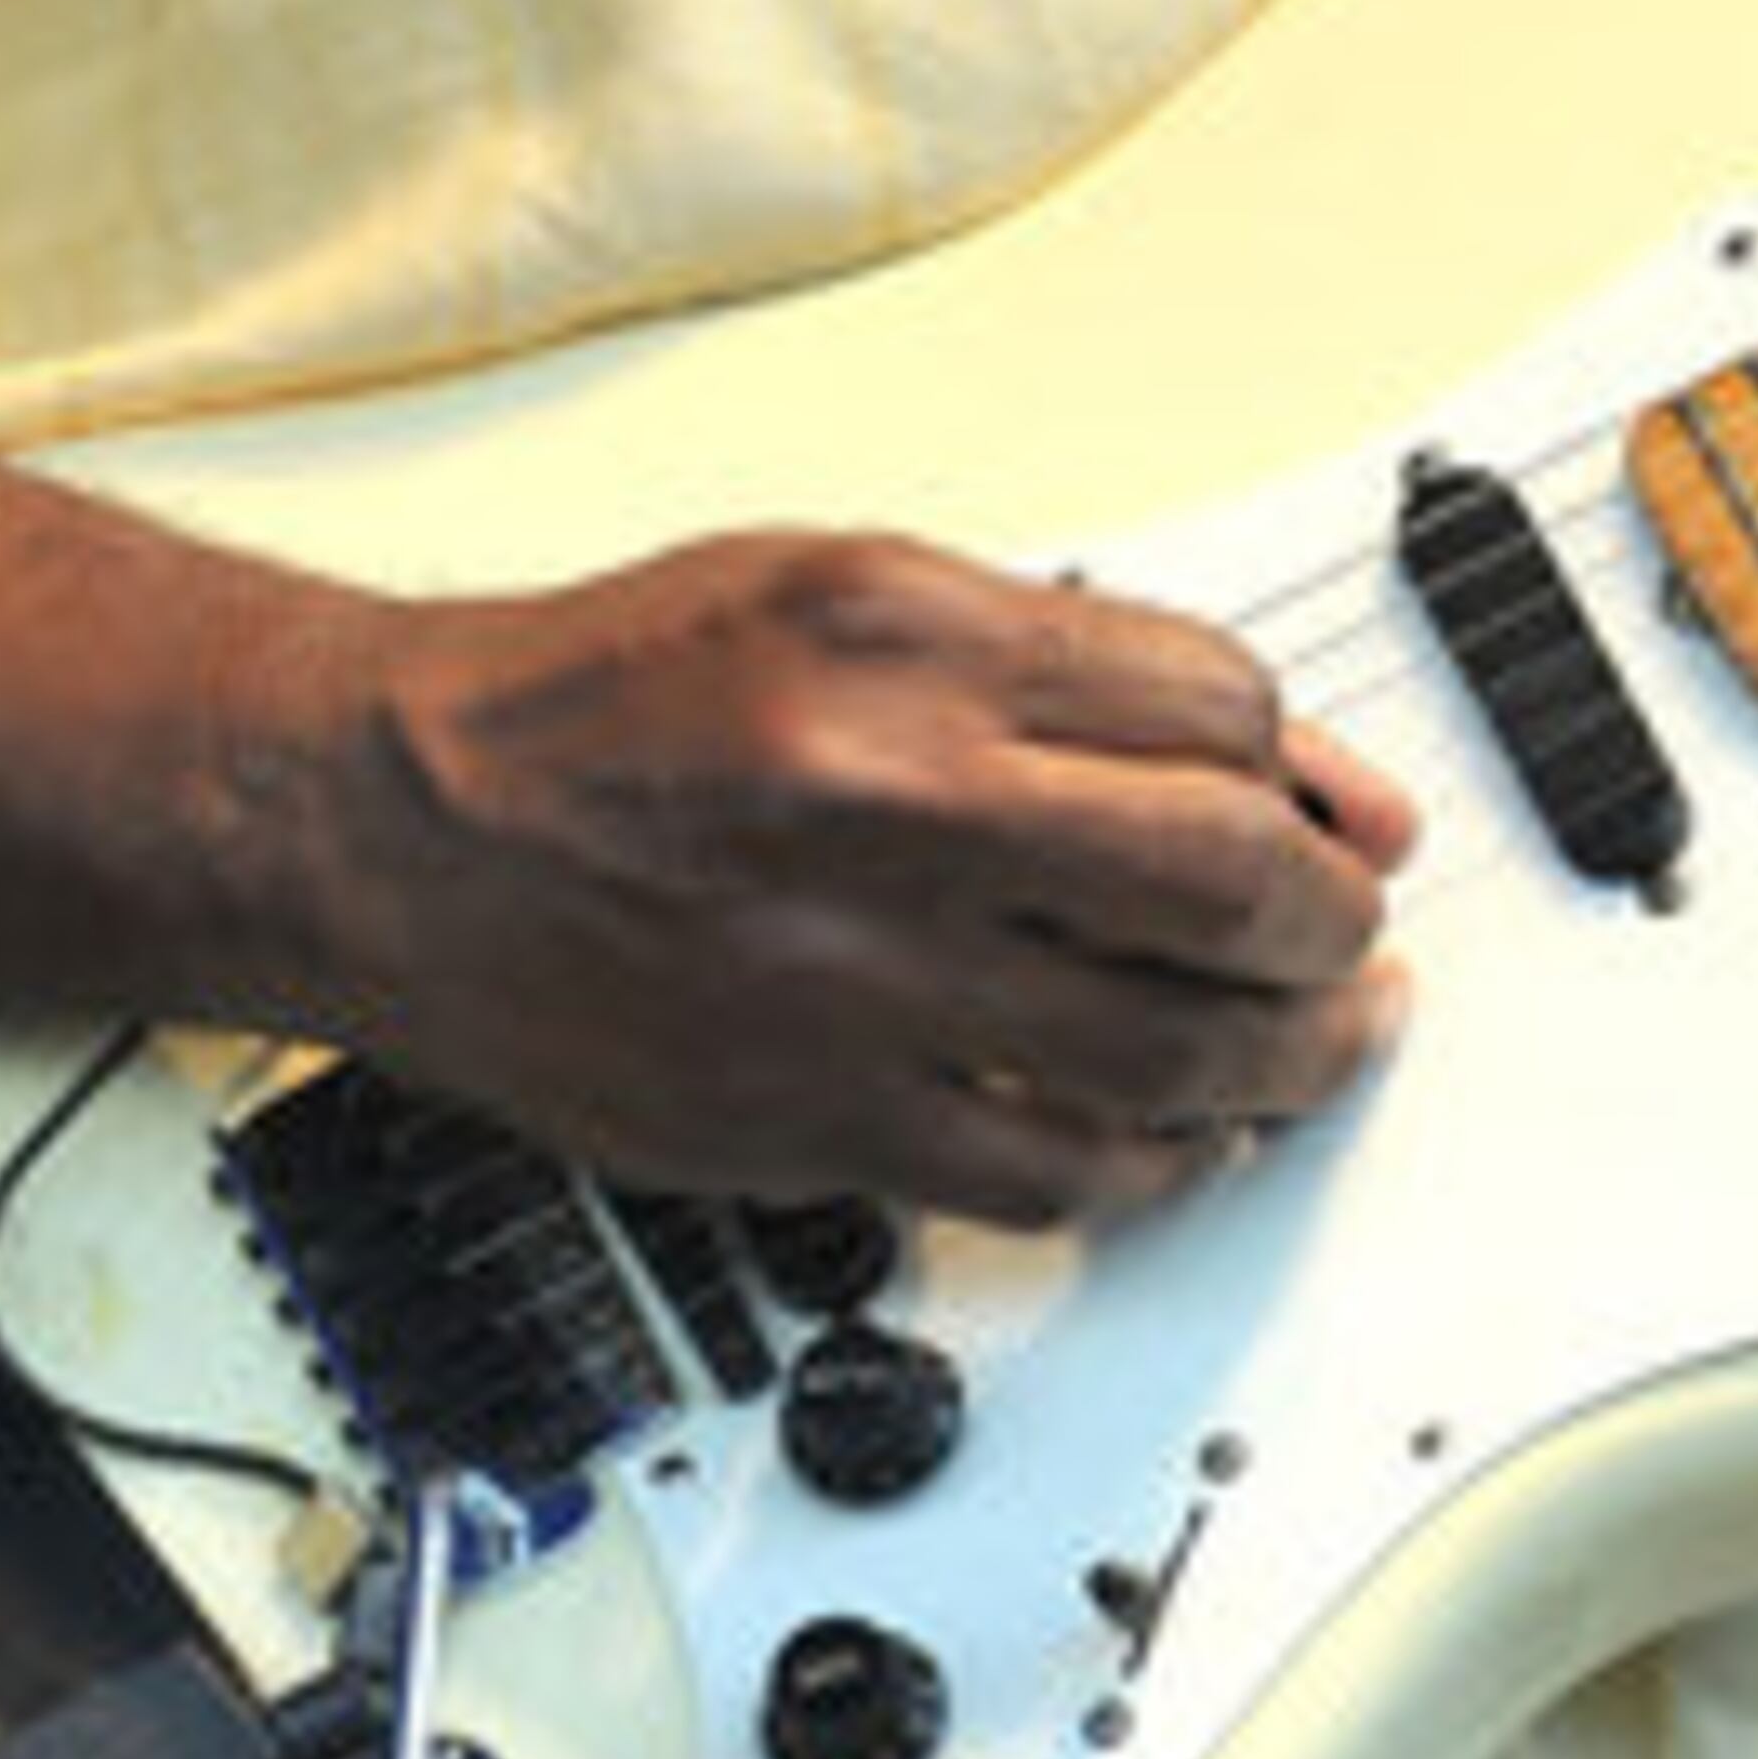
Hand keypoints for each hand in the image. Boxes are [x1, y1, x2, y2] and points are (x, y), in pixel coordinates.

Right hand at [308, 524, 1414, 1228]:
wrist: (406, 825)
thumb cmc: (612, 694)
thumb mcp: (848, 583)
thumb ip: (1064, 657)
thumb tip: (1277, 759)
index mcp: (907, 638)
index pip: (1211, 703)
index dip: (1300, 763)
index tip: (1321, 800)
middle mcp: (888, 799)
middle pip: (1221, 879)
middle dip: (1330, 918)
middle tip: (1350, 930)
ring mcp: (853, 979)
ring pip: (1167, 1051)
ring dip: (1284, 1056)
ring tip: (1314, 1036)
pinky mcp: (811, 1123)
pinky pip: (1051, 1175)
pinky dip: (1157, 1166)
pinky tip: (1186, 1136)